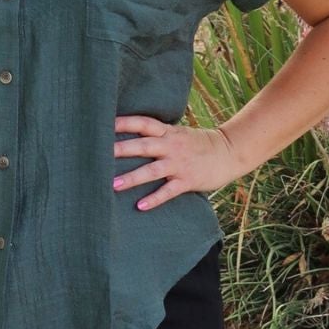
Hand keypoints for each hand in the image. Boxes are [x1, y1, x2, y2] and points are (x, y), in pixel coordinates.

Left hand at [112, 116, 241, 210]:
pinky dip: (155, 198)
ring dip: (133, 177)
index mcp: (168, 133)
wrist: (229, 152)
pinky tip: (140, 206)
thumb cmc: (198, 144)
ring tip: (114, 185)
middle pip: (143, 146)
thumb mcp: (178, 133)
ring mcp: (180, 164)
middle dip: (122, 149)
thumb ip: (158, 135)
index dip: (125, 122)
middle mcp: (172, 146)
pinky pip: (169, 191)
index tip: (104, 123)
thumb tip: (130, 135)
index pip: (144, 123)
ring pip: (152, 170)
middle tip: (100, 153)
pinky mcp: (188, 180)